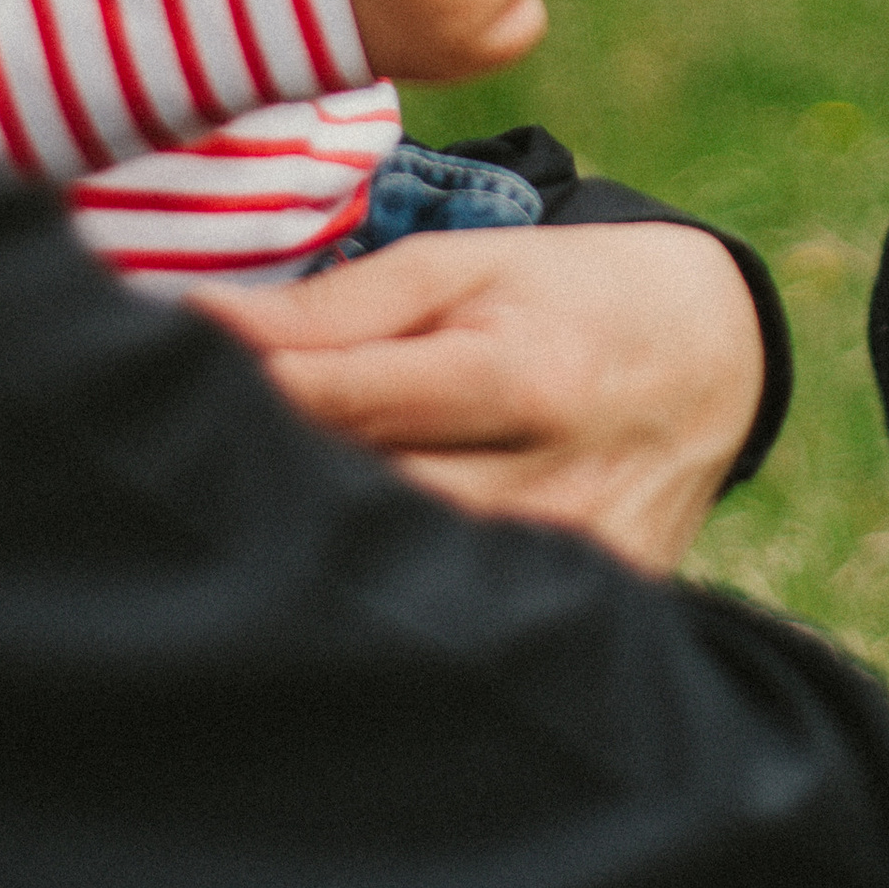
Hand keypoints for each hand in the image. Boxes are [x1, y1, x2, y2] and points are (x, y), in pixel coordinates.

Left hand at [193, 222, 764, 574]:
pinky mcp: (597, 616)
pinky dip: (408, 595)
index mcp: (524, 375)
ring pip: (412, 576)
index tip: (173, 387)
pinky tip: (360, 574)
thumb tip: (197, 321)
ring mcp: (578, 563)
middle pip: (371, 503)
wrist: (715, 355)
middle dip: (282, 481)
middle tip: (198, 467)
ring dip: (332, 549)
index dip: (253, 399)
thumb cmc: (563, 293)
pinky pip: (472, 619)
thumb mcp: (463, 268)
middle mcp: (555, 481)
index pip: (351, 404)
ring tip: (269, 519)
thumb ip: (336, 306)